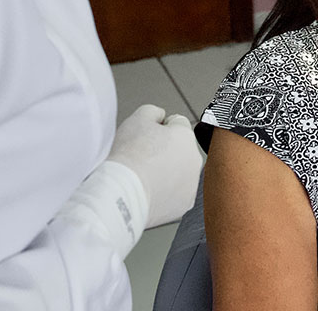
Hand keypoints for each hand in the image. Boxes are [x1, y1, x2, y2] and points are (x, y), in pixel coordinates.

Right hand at [109, 104, 203, 228]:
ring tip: (144, 175)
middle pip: (180, 149)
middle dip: (165, 150)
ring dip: (167, 172)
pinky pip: (175, 193)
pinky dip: (165, 192)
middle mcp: (195, 160)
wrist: (122, 193)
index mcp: (187, 137)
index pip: (177, 123)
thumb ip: (154, 111)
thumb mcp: (138, 118)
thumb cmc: (129, 157)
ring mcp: (191, 184)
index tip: (146, 136)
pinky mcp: (183, 204)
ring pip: (179, 172)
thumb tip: (160, 116)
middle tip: (143, 157)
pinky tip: (149, 190)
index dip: (159, 127)